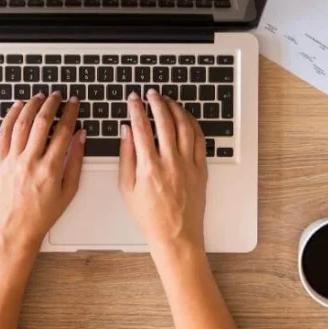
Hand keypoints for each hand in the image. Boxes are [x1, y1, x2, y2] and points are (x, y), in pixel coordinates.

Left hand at [0, 93, 85, 257]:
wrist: (14, 232)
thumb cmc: (42, 216)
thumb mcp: (68, 192)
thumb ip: (75, 161)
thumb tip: (80, 136)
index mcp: (50, 169)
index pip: (63, 131)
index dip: (70, 112)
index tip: (74, 103)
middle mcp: (30, 161)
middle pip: (42, 122)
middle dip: (52, 104)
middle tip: (58, 95)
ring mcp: (12, 161)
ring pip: (22, 123)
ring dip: (32, 106)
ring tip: (40, 97)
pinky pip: (3, 134)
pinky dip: (10, 117)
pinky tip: (17, 107)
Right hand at [119, 90, 207, 257]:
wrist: (176, 235)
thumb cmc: (149, 216)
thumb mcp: (126, 188)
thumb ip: (126, 156)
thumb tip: (126, 131)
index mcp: (149, 167)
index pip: (141, 128)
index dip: (136, 109)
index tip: (133, 99)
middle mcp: (170, 162)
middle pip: (164, 122)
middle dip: (156, 103)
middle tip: (151, 94)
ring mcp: (188, 164)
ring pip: (184, 126)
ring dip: (175, 109)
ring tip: (168, 101)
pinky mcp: (201, 169)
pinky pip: (199, 139)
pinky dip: (192, 124)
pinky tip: (185, 117)